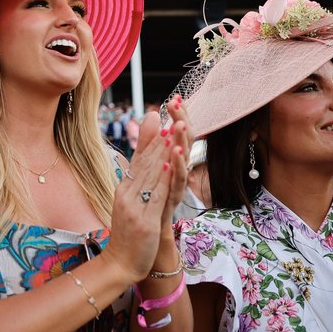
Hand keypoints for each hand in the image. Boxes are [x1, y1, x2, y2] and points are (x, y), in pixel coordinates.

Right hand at [101, 111, 178, 284]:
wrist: (120, 263)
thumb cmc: (128, 235)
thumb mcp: (130, 205)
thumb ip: (138, 184)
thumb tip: (140, 162)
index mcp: (123, 189)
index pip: (137, 159)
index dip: (149, 138)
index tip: (158, 116)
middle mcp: (126, 194)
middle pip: (145, 163)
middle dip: (159, 139)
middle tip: (169, 116)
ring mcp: (134, 208)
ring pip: (152, 175)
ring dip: (164, 152)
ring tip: (173, 131)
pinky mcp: (144, 221)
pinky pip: (157, 196)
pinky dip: (165, 178)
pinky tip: (172, 163)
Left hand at [160, 95, 192, 227]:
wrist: (149, 235)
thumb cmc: (152, 200)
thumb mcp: (148, 166)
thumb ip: (150, 141)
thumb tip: (151, 114)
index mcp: (172, 161)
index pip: (177, 134)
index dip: (178, 116)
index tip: (176, 97)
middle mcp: (178, 171)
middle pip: (184, 142)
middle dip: (181, 121)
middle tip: (176, 103)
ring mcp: (177, 186)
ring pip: (183, 160)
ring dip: (181, 142)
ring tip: (178, 125)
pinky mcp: (172, 201)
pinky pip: (177, 183)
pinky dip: (176, 169)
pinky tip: (174, 156)